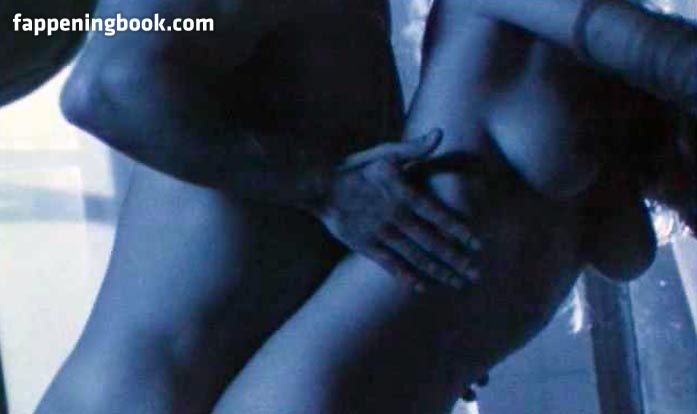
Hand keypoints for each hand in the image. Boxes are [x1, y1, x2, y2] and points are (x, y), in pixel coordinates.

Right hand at [312, 130, 481, 289]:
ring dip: (438, 271)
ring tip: (456, 283)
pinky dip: (407, 277)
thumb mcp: (386, 153)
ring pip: (416, 257)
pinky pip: (391, 265)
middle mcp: (397, 218)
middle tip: (475, 274)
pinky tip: (421, 286)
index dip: (460, 232)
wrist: (320, 185)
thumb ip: (414, 148)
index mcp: (405, 195)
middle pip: (433, 243)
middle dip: (456, 260)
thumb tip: (439, 133)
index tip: (478, 246)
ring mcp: (382, 234)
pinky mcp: (366, 246)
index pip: (440, 216)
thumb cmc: (355, 167)